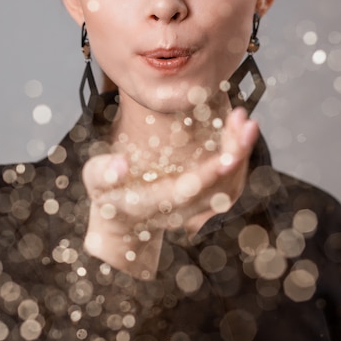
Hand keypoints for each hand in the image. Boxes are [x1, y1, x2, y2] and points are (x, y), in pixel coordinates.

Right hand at [83, 108, 258, 277]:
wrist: (123, 221)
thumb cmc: (107, 193)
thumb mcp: (95, 181)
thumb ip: (103, 173)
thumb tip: (121, 163)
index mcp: (152, 204)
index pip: (186, 192)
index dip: (208, 176)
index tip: (228, 157)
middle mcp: (180, 210)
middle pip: (218, 189)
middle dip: (235, 156)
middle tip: (245, 122)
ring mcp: (196, 208)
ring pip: (229, 186)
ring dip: (240, 152)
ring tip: (243, 119)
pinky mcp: (205, 199)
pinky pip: (230, 183)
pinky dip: (239, 156)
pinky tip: (239, 130)